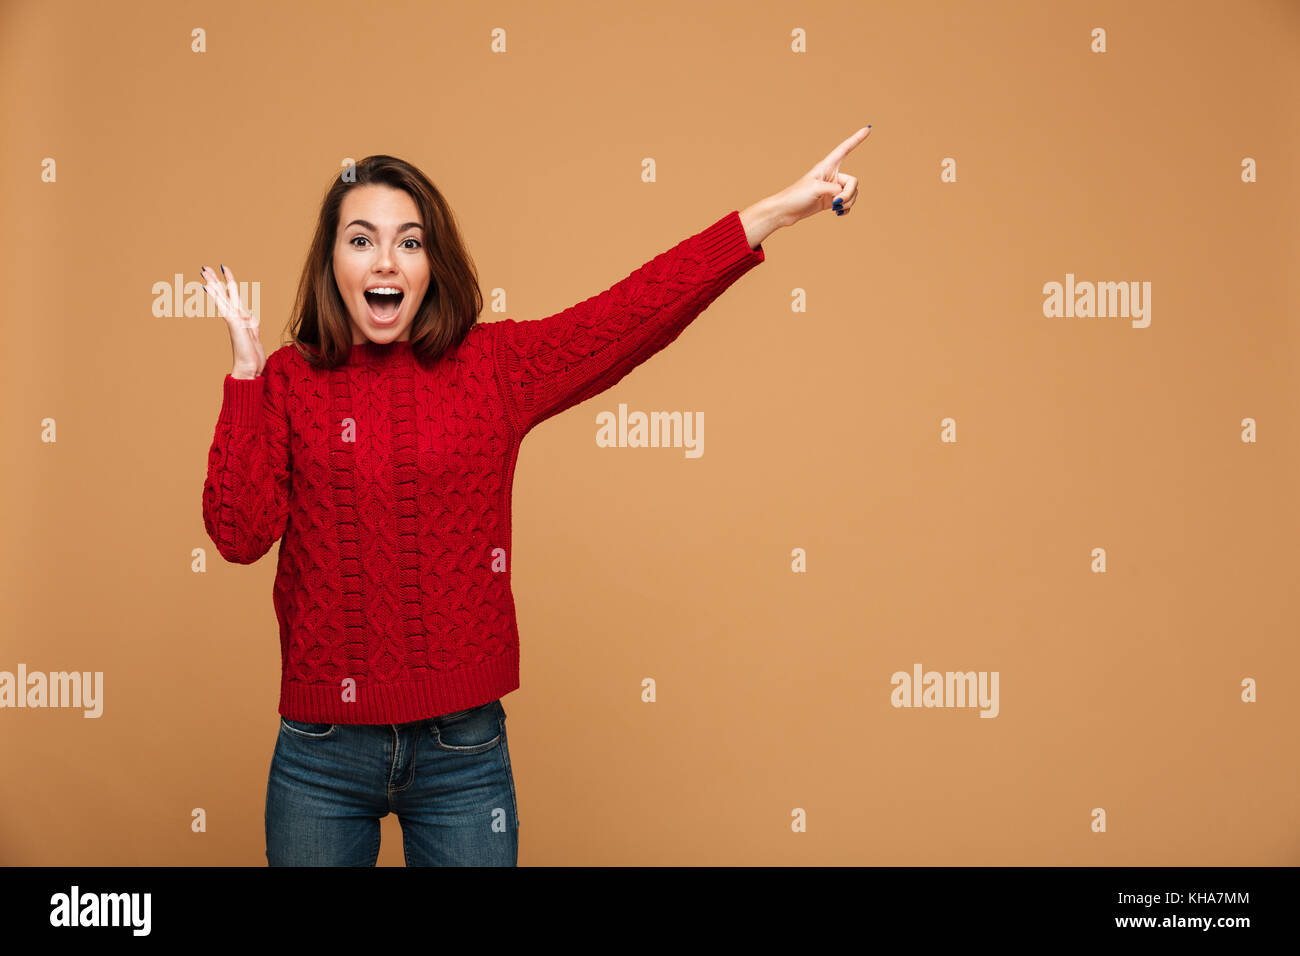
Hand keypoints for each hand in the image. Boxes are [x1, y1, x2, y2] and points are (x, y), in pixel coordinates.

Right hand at [201, 264, 265, 378]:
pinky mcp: (234, 324)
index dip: (228, 282)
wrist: (249, 370)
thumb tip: (249, 315)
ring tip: (205, 271)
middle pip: (224, 294)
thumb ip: (251, 323)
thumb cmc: (251, 356)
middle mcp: (235, 317)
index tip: (222, 270)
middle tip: (204, 267)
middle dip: (215, 280)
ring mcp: (234, 320)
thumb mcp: (254, 334)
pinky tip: (209, 288)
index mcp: (241, 317)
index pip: (232, 296)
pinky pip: (224, 307)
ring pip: (222, 297)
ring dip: (214, 284)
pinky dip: (217, 297)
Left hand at [767, 126, 869, 227]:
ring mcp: (832, 188)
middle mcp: (832, 175)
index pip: (845, 149)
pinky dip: (846, 209)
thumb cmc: (796, 196)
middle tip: (837, 203)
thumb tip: (843, 196)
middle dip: (849, 194)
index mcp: (826, 166)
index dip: (857, 139)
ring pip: (852, 194)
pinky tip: (838, 214)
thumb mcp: (816, 189)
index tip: (868, 128)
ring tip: (835, 208)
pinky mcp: (831, 201)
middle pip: (853, 182)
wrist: (785, 211)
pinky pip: (847, 203)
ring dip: (847, 203)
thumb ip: (834, 189)